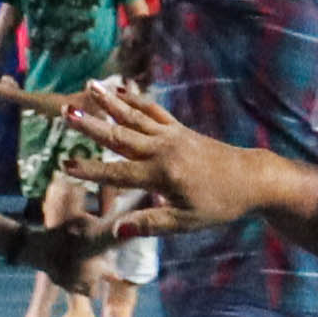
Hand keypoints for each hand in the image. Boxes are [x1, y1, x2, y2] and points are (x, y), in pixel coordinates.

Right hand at [53, 79, 282, 230]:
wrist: (252, 179)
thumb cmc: (220, 205)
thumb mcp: (186, 222)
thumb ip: (150, 224)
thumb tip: (116, 230)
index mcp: (163, 175)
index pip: (119, 173)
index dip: (91, 170)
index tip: (65, 165)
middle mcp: (164, 150)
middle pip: (120, 136)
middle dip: (91, 125)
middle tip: (66, 111)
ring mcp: (172, 136)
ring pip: (134, 117)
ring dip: (109, 102)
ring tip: (88, 86)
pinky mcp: (179, 130)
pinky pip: (152, 112)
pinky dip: (134, 100)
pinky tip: (118, 90)